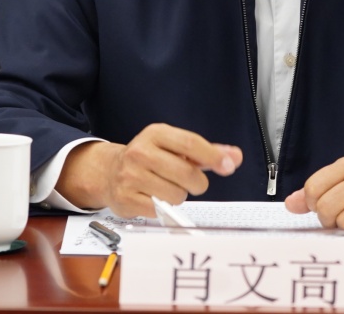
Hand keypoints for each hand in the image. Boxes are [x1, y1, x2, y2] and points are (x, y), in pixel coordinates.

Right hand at [55, 123, 241, 216]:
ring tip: (166, 187)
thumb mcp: (175, 147)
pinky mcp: (126, 199)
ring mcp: (131, 176)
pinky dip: (163, 208)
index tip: (228, 165)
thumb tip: (234, 157)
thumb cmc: (149, 159)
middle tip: (192, 182)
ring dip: (178, 196)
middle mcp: (141, 152)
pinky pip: (161, 210)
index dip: (213, 156)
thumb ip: (206, 152)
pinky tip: (153, 197)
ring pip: (177, 195)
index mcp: (156, 134)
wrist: (109, 172)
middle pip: (187, 173)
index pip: (191, 144)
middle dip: (197, 182)